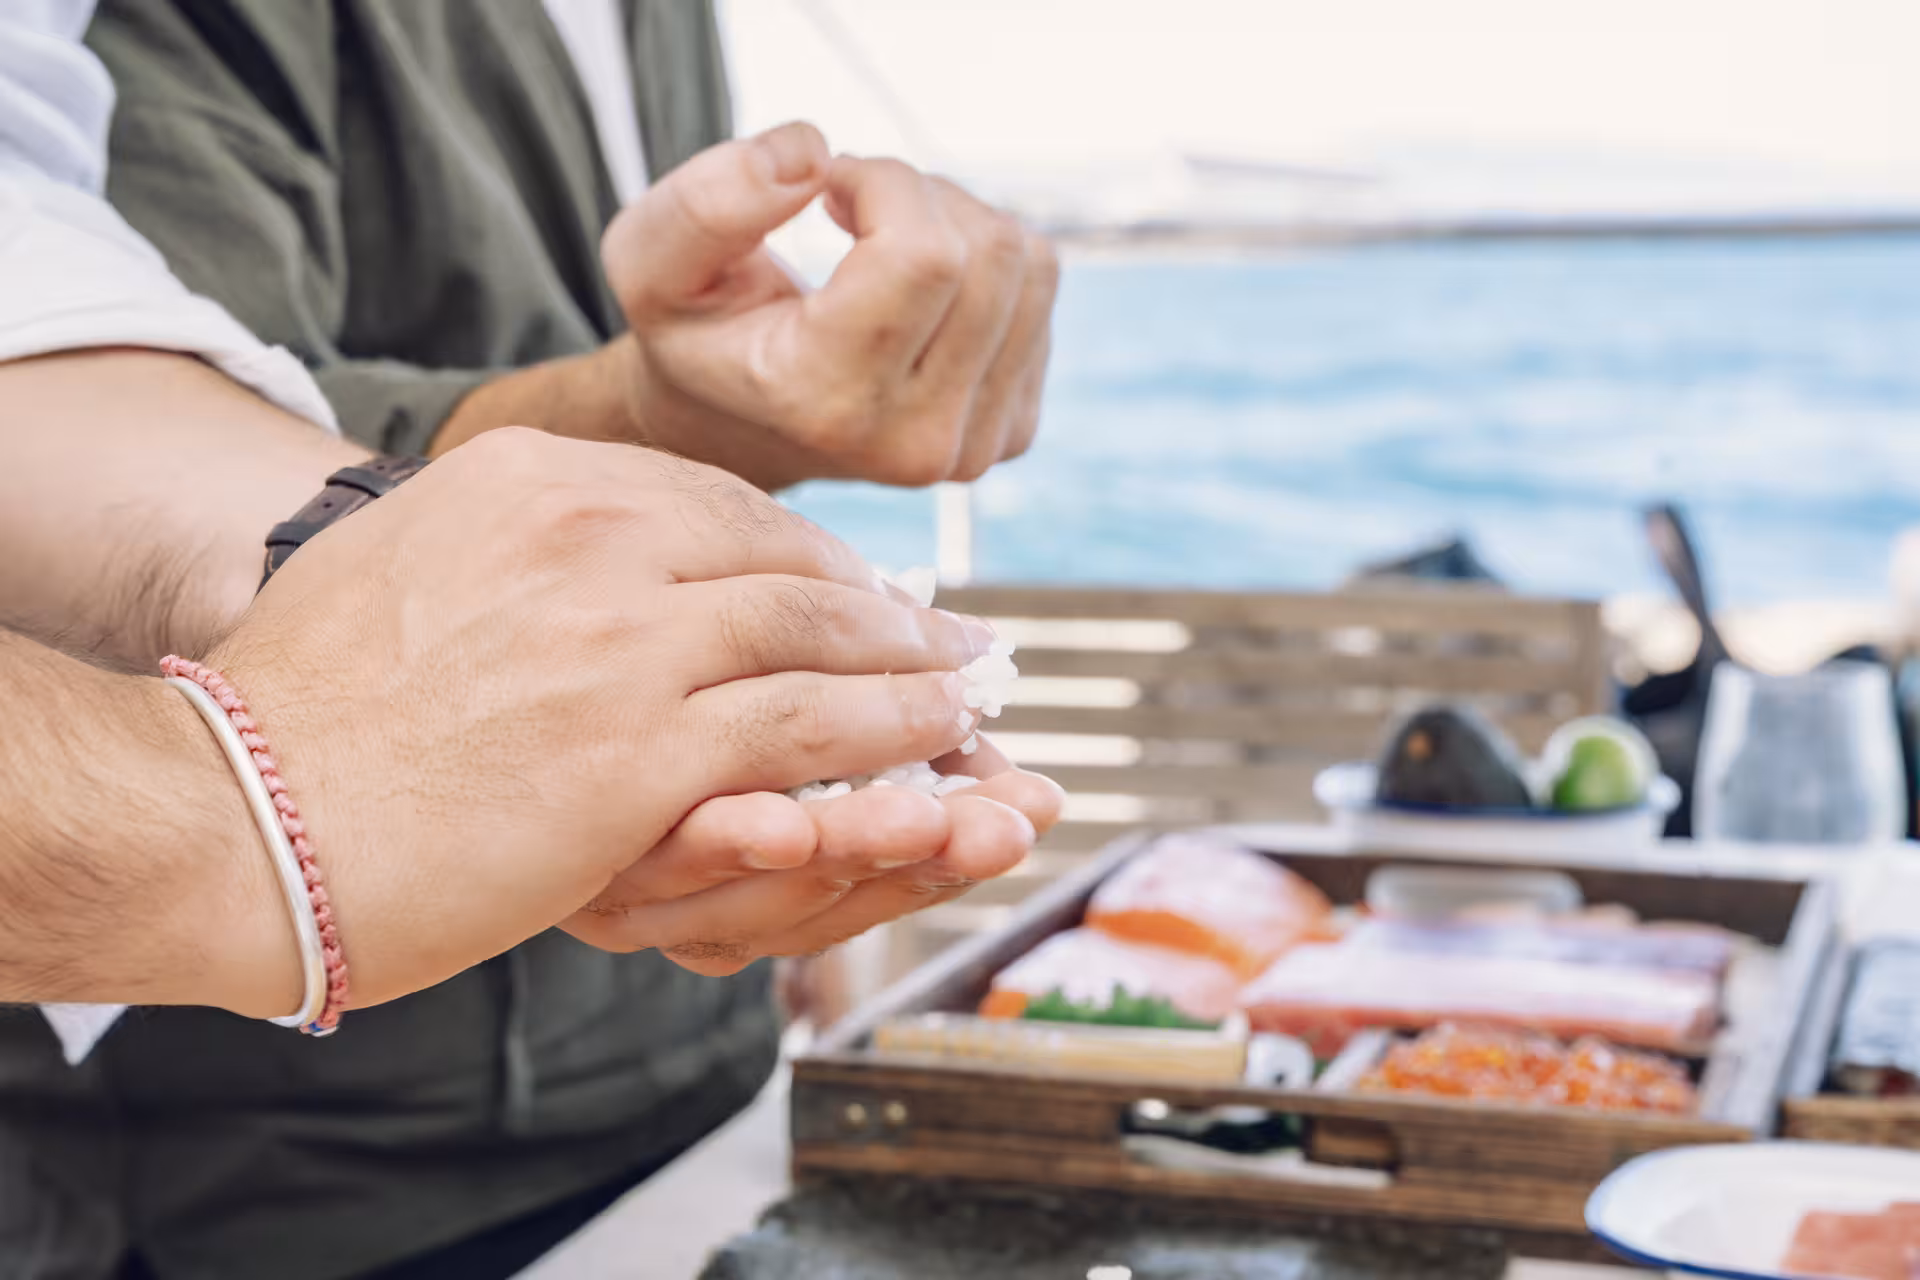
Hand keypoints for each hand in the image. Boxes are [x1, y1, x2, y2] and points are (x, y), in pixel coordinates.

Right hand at [201, 427, 1008, 1016]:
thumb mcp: (410, 565)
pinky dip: (893, 732)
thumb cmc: (308, 713)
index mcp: (535, 482)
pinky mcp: (642, 748)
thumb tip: (589, 554)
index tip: (853, 587)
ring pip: (819, 635)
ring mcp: (623, 638)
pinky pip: (811, 727)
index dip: (806, 552)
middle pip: (784, 557)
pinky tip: (939, 742)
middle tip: (943, 635)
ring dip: (911, 667)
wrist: (231, 812)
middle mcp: (591, 536)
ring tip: (964, 690)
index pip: (716, 501)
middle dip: (880, 602)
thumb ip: (519, 548)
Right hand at [600, 122, 1059, 490]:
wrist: (740, 422)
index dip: (884, 185)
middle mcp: (913, 443)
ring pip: (1029, 264)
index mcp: (828, 403)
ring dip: (958, 222)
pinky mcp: (1013, 433)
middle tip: (853, 212)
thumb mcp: (652, 259)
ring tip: (884, 246)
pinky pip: (1041, 294)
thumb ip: (707, 202)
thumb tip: (813, 158)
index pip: (925, 254)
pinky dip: (985, 264)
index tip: (829, 191)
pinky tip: (919, 291)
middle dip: (921, 197)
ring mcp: (974, 447)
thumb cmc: (699, 329)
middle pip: (990, 253)